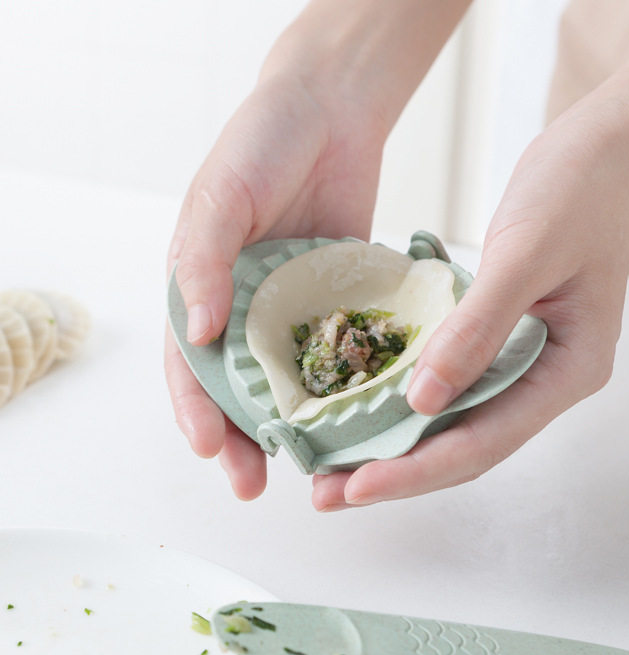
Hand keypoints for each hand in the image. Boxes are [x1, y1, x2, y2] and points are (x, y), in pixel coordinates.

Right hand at [165, 71, 385, 499]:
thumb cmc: (261, 143)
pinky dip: (342, 388)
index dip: (194, 410)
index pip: (187, 364)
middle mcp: (243, 308)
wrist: (331, 111)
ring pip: (289, 383)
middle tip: (254, 484)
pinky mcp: (338, 303)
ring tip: (307, 469)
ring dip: (294, 427)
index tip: (209, 449)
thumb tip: (195, 334)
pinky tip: (355, 420)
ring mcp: (292, 310)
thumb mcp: (222, 196)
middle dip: (241, 438)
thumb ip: (203, 261)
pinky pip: (338, 353)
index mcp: (201, 289)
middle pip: (237, 389)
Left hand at [312, 100, 628, 509]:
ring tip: (337, 467)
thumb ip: (477, 330)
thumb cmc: (576, 191)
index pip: (485, 440)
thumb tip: (422, 401)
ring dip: (399, 447)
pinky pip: (453, 385)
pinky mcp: (503, 341)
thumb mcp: (524, 254)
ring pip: (457, 423)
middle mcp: (547, 380)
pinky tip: (368, 410)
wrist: (603, 151)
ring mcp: (527, 363)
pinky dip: (409, 403)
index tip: (355, 487)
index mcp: (569, 370)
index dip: (417, 469)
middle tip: (329, 494)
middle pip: (468, 447)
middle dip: (398, 473)